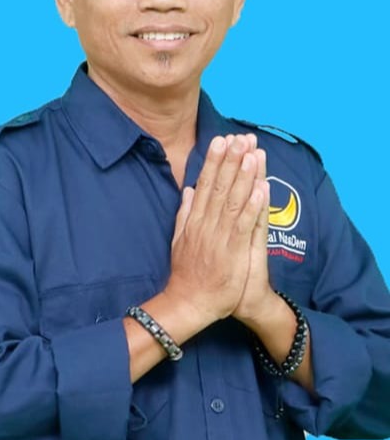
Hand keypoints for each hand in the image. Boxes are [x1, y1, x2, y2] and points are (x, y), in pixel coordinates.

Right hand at [163, 134, 270, 326]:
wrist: (189, 302)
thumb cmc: (187, 273)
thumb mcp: (179, 238)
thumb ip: (185, 212)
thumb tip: (188, 189)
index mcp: (195, 219)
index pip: (205, 184)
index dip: (214, 161)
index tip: (221, 140)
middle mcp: (206, 223)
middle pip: (219, 186)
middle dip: (230, 160)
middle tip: (239, 138)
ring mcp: (219, 236)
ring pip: (232, 200)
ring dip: (243, 176)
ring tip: (251, 153)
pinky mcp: (233, 251)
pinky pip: (244, 224)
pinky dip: (252, 206)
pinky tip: (260, 188)